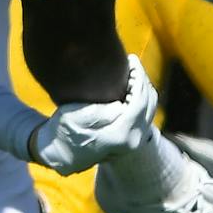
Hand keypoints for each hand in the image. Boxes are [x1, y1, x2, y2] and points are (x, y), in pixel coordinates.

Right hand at [28, 56, 158, 173]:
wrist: (62, 154)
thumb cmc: (64, 132)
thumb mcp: (75, 118)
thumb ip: (99, 113)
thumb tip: (120, 105)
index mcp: (120, 136)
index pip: (139, 102)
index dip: (138, 77)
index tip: (131, 59)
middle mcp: (132, 141)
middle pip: (148, 103)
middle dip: (142, 79)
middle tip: (130, 62)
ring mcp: (134, 141)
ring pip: (150, 108)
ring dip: (142, 87)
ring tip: (130, 71)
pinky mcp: (132, 138)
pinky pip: (145, 113)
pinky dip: (141, 97)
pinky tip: (130, 85)